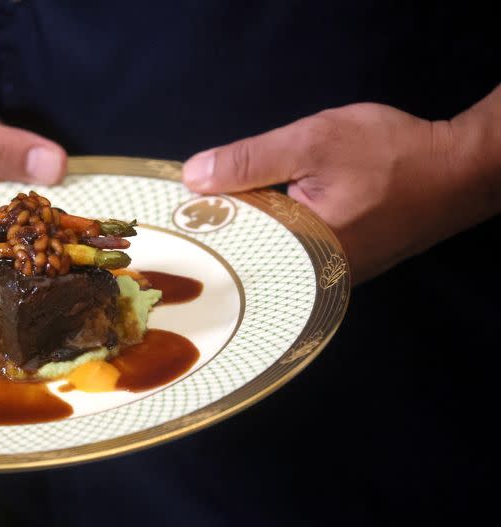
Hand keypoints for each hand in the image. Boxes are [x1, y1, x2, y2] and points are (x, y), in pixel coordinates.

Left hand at [182, 103, 465, 282]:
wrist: (458, 168)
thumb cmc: (391, 154)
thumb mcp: (313, 143)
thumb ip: (250, 161)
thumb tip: (192, 177)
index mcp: (302, 257)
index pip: (231, 251)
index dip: (199, 228)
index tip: (171, 215)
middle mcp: (312, 280)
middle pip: (247, 258)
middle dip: (219, 233)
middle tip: (184, 214)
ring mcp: (326, 277)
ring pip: (267, 256)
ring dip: (246, 231)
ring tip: (209, 214)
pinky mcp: (337, 266)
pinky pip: (288, 253)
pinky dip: (270, 232)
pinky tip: (254, 217)